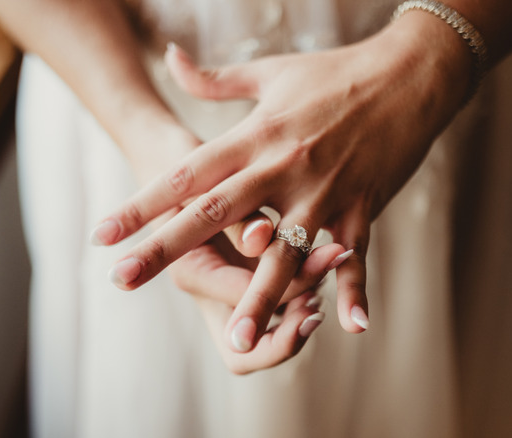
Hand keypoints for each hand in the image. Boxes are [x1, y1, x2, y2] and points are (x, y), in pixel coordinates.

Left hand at [98, 14, 471, 351]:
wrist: (408, 74)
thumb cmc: (334, 73)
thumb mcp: (269, 73)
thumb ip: (213, 80)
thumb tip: (169, 58)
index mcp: (254, 137)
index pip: (186, 175)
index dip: (141, 204)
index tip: (103, 233)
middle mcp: (282, 168)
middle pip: (215, 215)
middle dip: (165, 249)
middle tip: (123, 281)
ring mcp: (324, 193)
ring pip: (285, 253)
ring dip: (261, 297)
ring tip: (237, 339)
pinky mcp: (362, 207)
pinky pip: (355, 256)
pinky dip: (353, 289)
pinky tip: (350, 328)